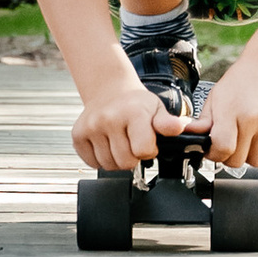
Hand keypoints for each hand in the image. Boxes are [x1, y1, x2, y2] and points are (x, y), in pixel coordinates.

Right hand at [70, 59, 170, 173]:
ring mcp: (91, 127)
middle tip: (132, 143)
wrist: (110, 91)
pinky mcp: (78, 135)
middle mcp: (109, 118)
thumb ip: (168, 123)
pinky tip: (106, 144)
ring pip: (108, 165)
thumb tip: (180, 127)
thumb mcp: (157, 109)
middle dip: (132, 158)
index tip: (147, 142)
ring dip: (116, 160)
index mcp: (133, 113)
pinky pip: (92, 163)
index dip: (148, 151)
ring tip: (120, 143)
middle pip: (125, 162)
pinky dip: (100, 159)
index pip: (143, 151)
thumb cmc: (136, 104)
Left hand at [202, 48, 257, 169]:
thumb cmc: (240, 82)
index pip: (222, 148)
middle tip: (228, 143)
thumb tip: (188, 136)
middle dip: (230, 156)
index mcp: (232, 111)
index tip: (213, 149)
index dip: (214, 154)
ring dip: (248, 156)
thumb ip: (203, 122)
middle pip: (238, 160)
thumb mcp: (215, 97)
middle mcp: (254, 119)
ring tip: (245, 141)